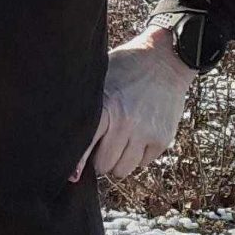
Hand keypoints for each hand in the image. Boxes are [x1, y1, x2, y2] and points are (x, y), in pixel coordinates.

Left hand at [68, 26, 197, 182]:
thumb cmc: (126, 67)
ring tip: (119, 139)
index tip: (71, 175)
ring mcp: (146, 132)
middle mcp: (126, 123)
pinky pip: (143, 163)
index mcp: (106, 107)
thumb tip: (69, 138)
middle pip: (104, 165)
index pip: (85, 146)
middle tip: (102, 141)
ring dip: (119, 160)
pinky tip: (137, 134)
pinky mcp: (162, 139)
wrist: (165, 59)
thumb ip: (89, 107)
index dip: (77, 163)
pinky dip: (138, 155)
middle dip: (101, 157)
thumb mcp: (101, 79)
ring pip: (123, 170)